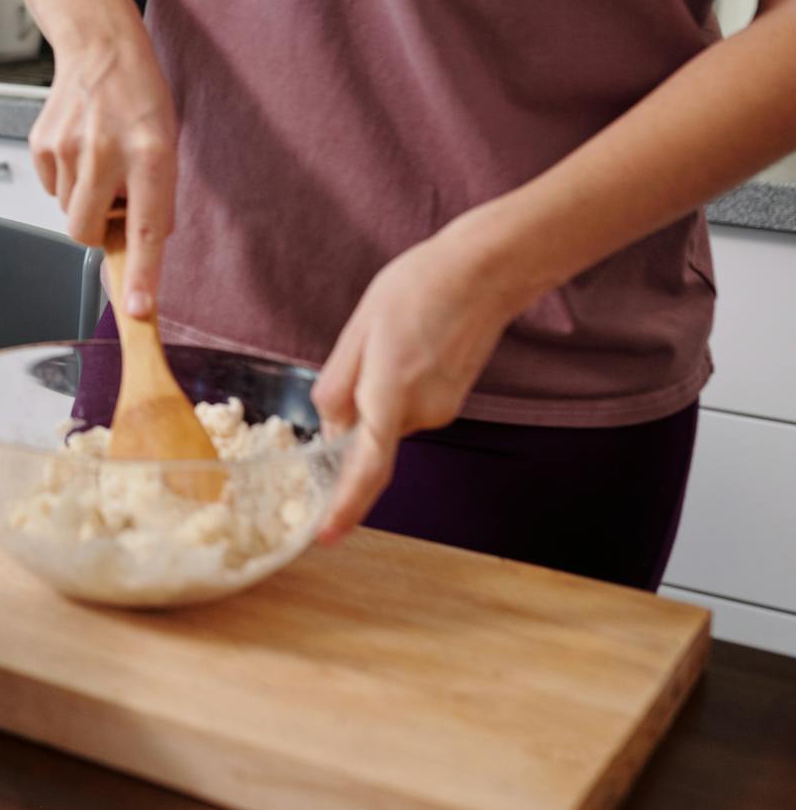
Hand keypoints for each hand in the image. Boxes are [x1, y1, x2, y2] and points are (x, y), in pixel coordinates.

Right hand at [29, 35, 178, 316]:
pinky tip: (80, 148)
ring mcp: (69, 147)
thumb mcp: (167, 144)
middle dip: (98, 230)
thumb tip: (139, 248)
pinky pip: (51, 189)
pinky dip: (66, 179)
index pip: (147, 229)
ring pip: (68, 212)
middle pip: (86, 233)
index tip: (137, 311)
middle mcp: (107, 153)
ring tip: (100, 159)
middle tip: (114, 199)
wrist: (100, 47)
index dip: (142, 275)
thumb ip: (156, 197)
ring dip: (85, 198)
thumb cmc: (140, 98)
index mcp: (152, 154)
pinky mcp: (41, 143)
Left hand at [309, 223, 526, 543]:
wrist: (484, 271)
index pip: (365, 470)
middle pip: (368, 436)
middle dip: (352, 413)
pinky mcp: (452, 400)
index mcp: (388, 396)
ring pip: (387, 419)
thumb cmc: (416, 289)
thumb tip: (330, 427)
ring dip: (375, 395)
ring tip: (388, 338)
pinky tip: (405, 348)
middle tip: (360, 354)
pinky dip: (395, 389)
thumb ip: (339, 383)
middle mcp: (420, 414)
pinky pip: (407, 407)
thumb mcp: (359, 329)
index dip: (345, 508)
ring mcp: (441, 409)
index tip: (326, 537)